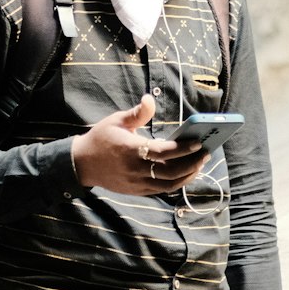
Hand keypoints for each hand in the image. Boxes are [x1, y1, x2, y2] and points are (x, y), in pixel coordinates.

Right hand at [71, 94, 204, 194]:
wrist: (82, 164)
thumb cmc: (101, 138)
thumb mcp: (115, 121)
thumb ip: (136, 113)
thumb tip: (150, 99)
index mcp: (131, 150)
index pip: (163, 153)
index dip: (183, 149)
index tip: (199, 142)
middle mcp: (135, 170)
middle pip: (171, 172)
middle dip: (192, 163)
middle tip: (207, 152)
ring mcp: (137, 183)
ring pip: (169, 185)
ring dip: (188, 175)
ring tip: (200, 163)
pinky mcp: (137, 191)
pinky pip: (162, 190)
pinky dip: (177, 183)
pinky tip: (186, 173)